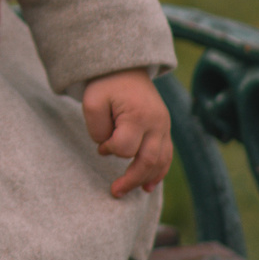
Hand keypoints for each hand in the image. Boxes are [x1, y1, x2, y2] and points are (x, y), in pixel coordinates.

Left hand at [83, 69, 172, 198]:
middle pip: (148, 160)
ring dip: (147, 178)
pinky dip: (159, 171)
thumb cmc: (105, 84)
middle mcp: (157, 123)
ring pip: (161, 161)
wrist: (125, 68)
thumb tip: (108, 149)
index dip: (110, 149)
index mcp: (138, 116)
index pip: (125, 147)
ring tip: (134, 191)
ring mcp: (164, 127)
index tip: (100, 147)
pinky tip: (149, 184)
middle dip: (131, 179)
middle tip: (115, 192)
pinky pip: (167, 155)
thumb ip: (96, 127)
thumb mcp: (91, 100)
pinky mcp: (165, 128)